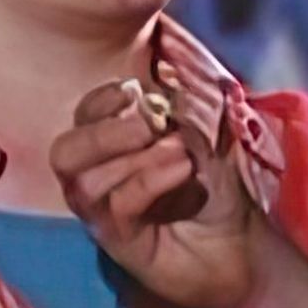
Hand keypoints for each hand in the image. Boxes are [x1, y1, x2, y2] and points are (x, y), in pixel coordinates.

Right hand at [50, 81, 255, 307]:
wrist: (243, 236)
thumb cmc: (218, 177)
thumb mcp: (204, 127)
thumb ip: (178, 98)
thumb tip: (157, 63)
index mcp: (111, 141)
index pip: (84, 116)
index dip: (103, 100)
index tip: (136, 90)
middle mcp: (98, 176)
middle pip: (65, 154)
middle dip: (101, 134)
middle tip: (148, 125)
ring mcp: (105, 213)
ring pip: (86, 184)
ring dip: (133, 159)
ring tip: (179, 149)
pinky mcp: (120, 243)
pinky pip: (118, 207)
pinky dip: (149, 180)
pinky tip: (184, 169)